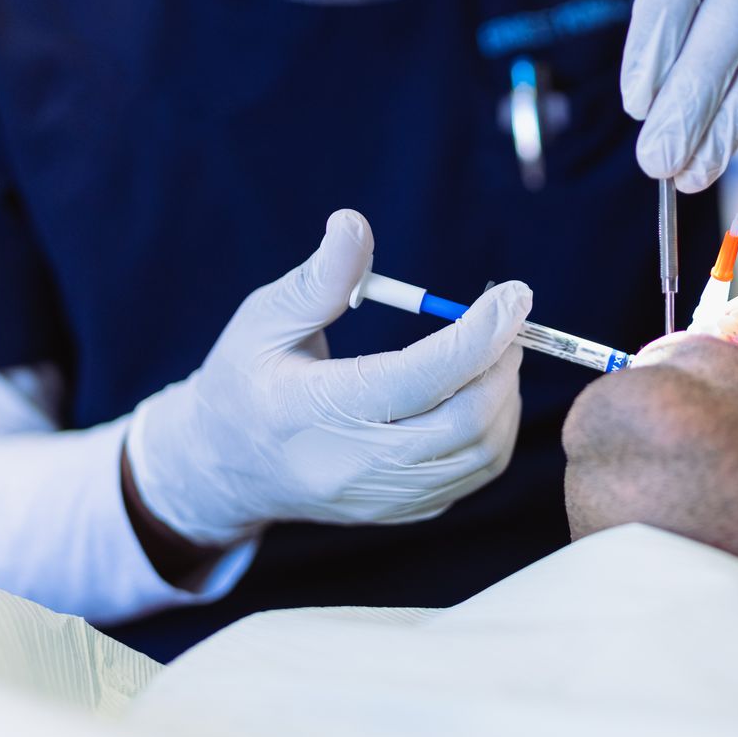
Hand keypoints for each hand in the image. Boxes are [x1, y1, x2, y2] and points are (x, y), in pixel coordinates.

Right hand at [126, 209, 529, 543]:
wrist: (224, 467)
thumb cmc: (244, 381)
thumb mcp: (263, 319)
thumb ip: (318, 278)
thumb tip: (354, 224)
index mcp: (310, 411)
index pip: (417, 378)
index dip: (477, 335)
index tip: (513, 294)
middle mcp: (350, 465)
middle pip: (464, 424)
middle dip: (502, 364)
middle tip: (507, 321)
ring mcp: (379, 498)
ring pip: (481, 455)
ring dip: (505, 397)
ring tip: (493, 353)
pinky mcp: (400, 512)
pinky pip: (474, 477)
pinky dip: (495, 430)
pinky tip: (479, 393)